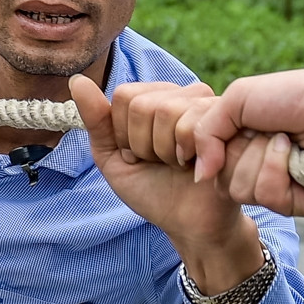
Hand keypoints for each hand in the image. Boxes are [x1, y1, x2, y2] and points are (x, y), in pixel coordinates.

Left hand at [71, 76, 246, 250]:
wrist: (189, 223)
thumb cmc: (152, 190)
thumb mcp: (113, 158)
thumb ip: (96, 120)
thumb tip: (77, 81)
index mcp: (154, 98)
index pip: (123, 95)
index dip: (124, 135)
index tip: (138, 155)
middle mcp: (182, 95)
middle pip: (142, 103)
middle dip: (143, 145)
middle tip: (161, 162)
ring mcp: (206, 106)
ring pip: (166, 110)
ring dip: (166, 151)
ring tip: (180, 165)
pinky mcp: (226, 123)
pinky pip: (192, 125)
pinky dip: (187, 155)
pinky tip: (198, 166)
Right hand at [192, 67, 303, 217]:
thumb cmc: (295, 96)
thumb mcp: (237, 99)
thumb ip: (203, 131)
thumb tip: (197, 174)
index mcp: (238, 141)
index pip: (201, 157)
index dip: (208, 143)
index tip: (224, 126)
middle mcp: (252, 165)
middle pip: (216, 176)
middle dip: (239, 149)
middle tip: (263, 130)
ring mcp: (274, 186)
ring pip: (238, 189)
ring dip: (260, 159)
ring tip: (285, 141)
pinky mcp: (296, 204)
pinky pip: (266, 197)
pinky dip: (278, 171)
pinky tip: (296, 156)